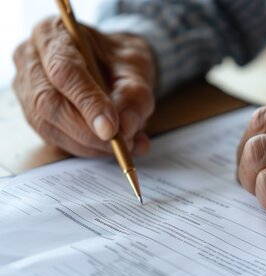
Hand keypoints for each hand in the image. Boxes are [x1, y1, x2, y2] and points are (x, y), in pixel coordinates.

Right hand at [12, 17, 155, 156]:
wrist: (113, 63)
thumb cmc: (119, 60)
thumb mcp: (136, 68)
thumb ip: (134, 95)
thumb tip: (126, 127)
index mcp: (54, 34)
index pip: (64, 71)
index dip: (88, 103)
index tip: (112, 128)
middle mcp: (31, 59)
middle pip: (48, 102)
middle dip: (87, 131)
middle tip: (121, 144)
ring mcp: (26, 88)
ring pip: (48, 125)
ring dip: (88, 145)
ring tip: (123, 146)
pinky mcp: (34, 114)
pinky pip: (53, 138)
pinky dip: (85, 148)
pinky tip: (108, 147)